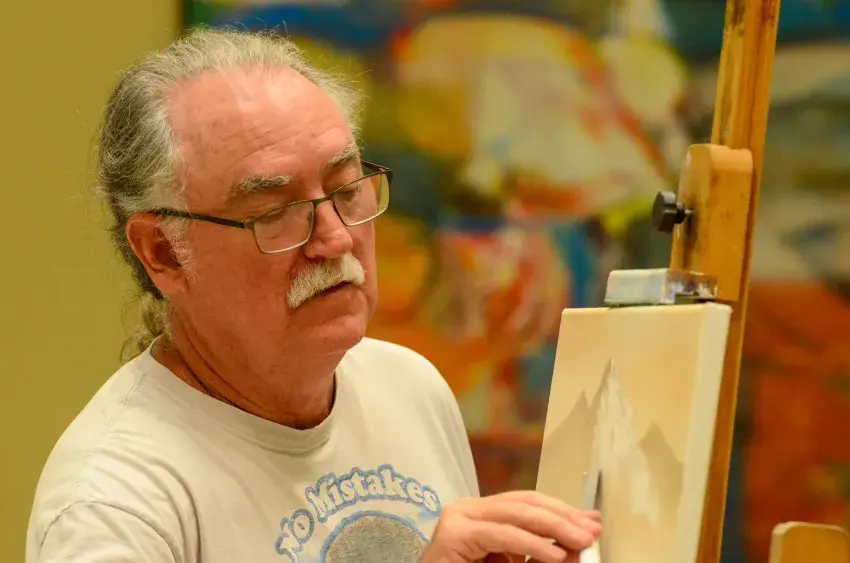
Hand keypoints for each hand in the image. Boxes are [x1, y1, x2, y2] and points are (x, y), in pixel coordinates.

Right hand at [419, 490, 601, 562]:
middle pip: (524, 502)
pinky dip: (532, 544)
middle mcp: (468, 510)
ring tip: (580, 541)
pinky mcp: (454, 534)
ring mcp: (458, 518)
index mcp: (482, 517)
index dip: (562, 510)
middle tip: (592, 530)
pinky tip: (555, 553)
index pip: (528, 503)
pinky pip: (501, 534)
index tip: (592, 522)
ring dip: (554, 526)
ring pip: (515, 512)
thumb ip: (541, 556)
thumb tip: (577, 545)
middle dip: (563, 516)